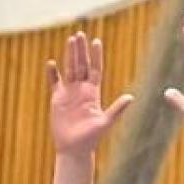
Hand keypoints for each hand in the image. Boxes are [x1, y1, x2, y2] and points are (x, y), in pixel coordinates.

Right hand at [48, 30, 133, 156]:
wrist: (74, 149)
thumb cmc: (91, 138)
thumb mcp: (105, 122)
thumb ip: (117, 109)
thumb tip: (131, 97)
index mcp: (93, 93)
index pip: (95, 70)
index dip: (96, 56)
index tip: (96, 41)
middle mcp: (81, 90)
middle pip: (81, 65)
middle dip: (80, 50)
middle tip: (79, 34)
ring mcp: (69, 93)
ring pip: (69, 69)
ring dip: (69, 55)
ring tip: (69, 40)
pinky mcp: (57, 99)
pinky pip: (54, 82)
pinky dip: (52, 73)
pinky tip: (51, 63)